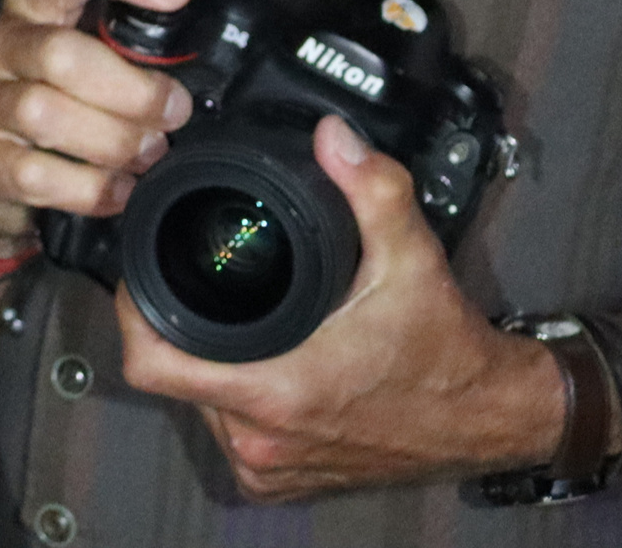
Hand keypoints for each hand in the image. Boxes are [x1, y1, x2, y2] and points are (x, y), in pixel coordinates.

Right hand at [0, 0, 267, 240]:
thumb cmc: (72, 86)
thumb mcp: (116, 38)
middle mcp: (0, 38)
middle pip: (60, 53)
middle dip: (132, 91)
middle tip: (176, 113)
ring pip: (44, 113)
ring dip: (113, 140)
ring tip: (150, 153)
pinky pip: (35, 174)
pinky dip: (90, 187)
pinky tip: (122, 189)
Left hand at [114, 115, 561, 500]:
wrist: (489, 417)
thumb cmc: (447, 353)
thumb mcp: (412, 259)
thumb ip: (371, 190)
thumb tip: (332, 137)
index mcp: (279, 392)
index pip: (154, 365)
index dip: (133, 316)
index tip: (140, 277)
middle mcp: (265, 441)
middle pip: (172, 382)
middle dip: (178, 332)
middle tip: (200, 287)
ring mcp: (273, 469)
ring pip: (199, 410)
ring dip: (207, 369)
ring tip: (232, 324)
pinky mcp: (284, 483)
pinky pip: (230, 436)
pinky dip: (234, 402)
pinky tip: (256, 366)